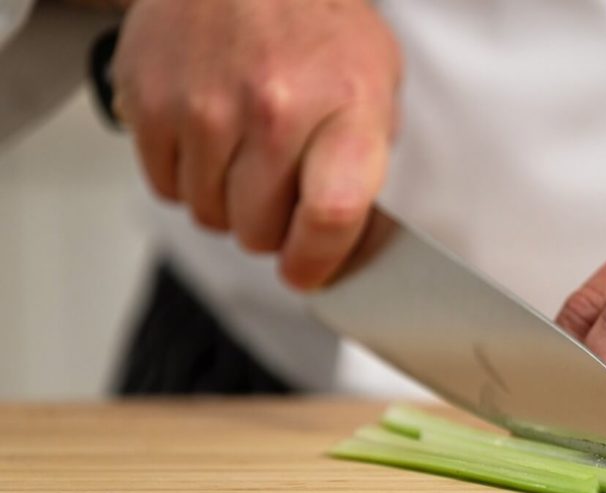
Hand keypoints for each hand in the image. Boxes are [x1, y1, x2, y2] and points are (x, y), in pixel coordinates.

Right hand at [113, 0, 400, 288]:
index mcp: (344, 107)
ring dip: (228, 202)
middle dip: (272, 227)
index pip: (330, 218)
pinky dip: (188, 177)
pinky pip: (166, 187)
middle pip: (259, 231)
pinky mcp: (149, 100)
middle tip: (280, 190)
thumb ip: (367, 164)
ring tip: (246, 151)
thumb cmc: (317, 22)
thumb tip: (351, 245)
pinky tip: (210, 137)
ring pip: (210, 216)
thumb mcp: (376, 83)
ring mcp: (204, 106)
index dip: (317, 262)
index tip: (309, 273)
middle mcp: (272, 109)